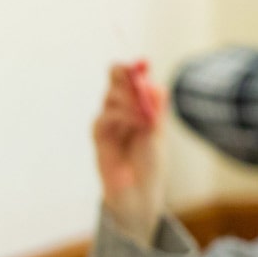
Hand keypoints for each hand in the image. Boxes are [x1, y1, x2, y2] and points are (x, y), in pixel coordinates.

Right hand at [93, 59, 168, 238]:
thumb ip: (155, 108)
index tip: (142, 63)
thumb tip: (153, 83)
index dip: (134, 69)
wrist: (140, 193)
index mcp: (136, 104)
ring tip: (146, 113)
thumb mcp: (158, 131)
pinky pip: (105, 117)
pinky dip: (123, 115)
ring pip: (111, 96)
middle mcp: (120, 108)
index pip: (130, 78)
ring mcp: (108, 121)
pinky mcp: (99, 136)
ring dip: (129, 99)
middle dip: (126, 77)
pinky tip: (139, 121)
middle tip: (138, 77)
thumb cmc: (150, 163)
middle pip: (115, 80)